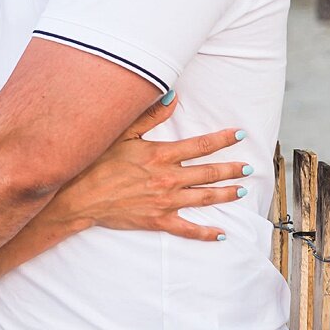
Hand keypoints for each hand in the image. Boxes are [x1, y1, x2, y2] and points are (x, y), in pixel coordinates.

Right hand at [50, 93, 249, 241]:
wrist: (80, 196)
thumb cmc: (97, 162)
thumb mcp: (122, 133)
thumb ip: (150, 115)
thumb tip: (173, 96)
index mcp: (161, 155)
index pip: (201, 145)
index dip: (223, 139)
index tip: (240, 135)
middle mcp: (168, 178)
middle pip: (208, 173)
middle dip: (231, 169)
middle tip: (248, 167)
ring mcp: (165, 202)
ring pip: (204, 198)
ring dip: (225, 194)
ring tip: (241, 191)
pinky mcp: (159, 220)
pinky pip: (188, 229)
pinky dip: (206, 233)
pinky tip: (221, 234)